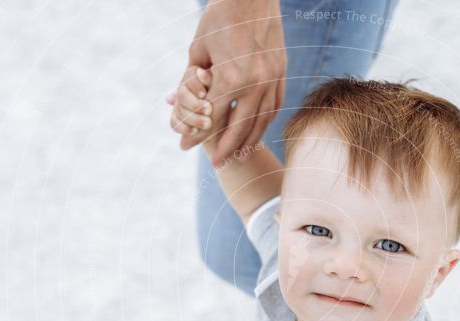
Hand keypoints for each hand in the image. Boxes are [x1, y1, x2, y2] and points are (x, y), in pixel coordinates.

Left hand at [169, 0, 286, 165]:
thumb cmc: (218, 19)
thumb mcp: (198, 50)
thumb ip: (191, 80)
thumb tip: (178, 105)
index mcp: (231, 78)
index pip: (210, 117)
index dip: (195, 134)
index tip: (183, 146)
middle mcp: (255, 83)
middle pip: (238, 128)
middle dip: (224, 148)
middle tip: (214, 163)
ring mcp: (272, 79)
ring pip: (261, 121)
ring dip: (248, 142)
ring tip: (238, 156)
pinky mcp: (281, 73)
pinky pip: (274, 106)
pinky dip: (265, 123)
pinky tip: (256, 133)